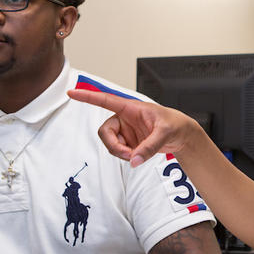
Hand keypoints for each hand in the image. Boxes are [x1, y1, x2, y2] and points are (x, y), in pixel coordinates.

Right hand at [66, 89, 199, 166]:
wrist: (181, 135)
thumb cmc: (174, 125)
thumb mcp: (164, 134)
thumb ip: (149, 147)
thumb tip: (134, 160)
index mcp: (131, 108)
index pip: (105, 100)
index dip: (88, 96)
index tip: (72, 92)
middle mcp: (125, 118)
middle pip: (105, 132)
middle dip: (114, 146)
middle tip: (128, 154)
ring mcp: (125, 131)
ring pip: (111, 144)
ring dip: (121, 153)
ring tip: (138, 155)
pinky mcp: (128, 142)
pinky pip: (119, 152)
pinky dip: (127, 157)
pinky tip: (139, 155)